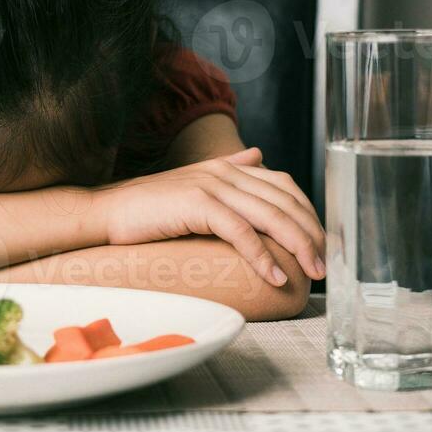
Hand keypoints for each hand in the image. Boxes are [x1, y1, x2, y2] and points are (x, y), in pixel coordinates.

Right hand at [95, 148, 325, 286]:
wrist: (106, 212)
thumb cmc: (148, 208)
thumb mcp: (194, 184)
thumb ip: (227, 168)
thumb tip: (258, 155)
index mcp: (227, 167)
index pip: (284, 185)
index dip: (308, 213)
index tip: (321, 243)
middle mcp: (224, 171)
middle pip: (285, 200)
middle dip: (311, 234)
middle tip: (325, 265)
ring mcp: (211, 185)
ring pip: (270, 215)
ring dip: (297, 246)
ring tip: (311, 273)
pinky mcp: (197, 204)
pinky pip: (240, 231)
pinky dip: (261, 255)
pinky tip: (274, 276)